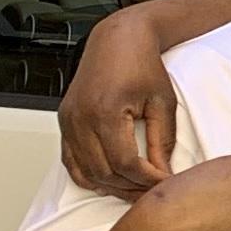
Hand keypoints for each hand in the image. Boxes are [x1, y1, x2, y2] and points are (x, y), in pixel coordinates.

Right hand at [64, 4, 186, 193]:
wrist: (118, 40)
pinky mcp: (65, 121)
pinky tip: (108, 180)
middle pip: (104, 172)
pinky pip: (70, 160)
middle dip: (131, 187)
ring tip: (136, 187)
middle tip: (153, 190)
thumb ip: (161, 141)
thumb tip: (163, 172)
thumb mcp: (162, 103)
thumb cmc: (140, 63)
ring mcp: (69, 121)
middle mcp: (81, 118)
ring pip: (85, 172)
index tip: (166, 182)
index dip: (147, 179)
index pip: (126, 164)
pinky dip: (88, 175)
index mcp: (105, 112)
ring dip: (111, 185)